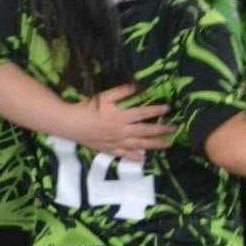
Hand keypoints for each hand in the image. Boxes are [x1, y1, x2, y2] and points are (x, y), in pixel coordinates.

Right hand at [57, 83, 173, 160]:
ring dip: (155, 145)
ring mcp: (116, 142)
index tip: (169, 108)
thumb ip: (122, 91)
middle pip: (146, 131)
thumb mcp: (104, 96)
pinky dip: (135, 157)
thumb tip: (139, 86)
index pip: (143, 113)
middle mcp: (121, 131)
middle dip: (162, 130)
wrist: (70, 124)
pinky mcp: (109, 150)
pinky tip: (144, 159)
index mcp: (121, 116)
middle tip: (175, 129)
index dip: (157, 110)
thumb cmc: (87, 108)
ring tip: (168, 145)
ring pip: (140, 145)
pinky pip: (125, 155)